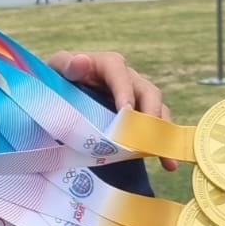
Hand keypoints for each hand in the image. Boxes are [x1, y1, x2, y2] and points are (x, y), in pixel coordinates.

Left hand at [46, 50, 177, 169]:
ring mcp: (137, 99)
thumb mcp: (57, 68)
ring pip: (157, 111)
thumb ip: (65, 64)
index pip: (120, 74)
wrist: (58, 93)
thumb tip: (81, 61)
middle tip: (146, 134)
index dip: (124, 91)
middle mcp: (128, 80)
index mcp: (108, 65)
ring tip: (165, 155)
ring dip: (162, 133)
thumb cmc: (58, 78)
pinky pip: (156, 129)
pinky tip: (168, 164)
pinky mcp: (139, 118)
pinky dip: (162, 145)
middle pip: (147, 92)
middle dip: (150, 113)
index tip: (125, 111)